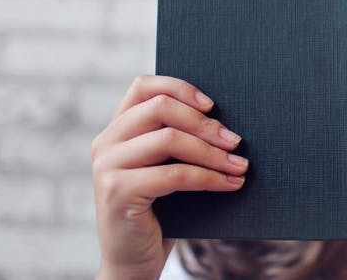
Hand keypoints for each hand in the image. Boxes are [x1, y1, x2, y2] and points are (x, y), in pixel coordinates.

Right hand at [91, 75, 247, 279]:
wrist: (133, 261)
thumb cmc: (160, 211)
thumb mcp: (165, 168)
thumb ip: (178, 140)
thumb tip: (228, 122)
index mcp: (116, 129)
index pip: (143, 86)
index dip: (180, 88)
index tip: (213, 104)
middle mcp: (106, 142)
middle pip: (160, 108)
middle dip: (204, 123)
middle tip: (236, 140)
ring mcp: (107, 166)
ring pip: (169, 139)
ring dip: (212, 152)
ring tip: (240, 165)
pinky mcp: (117, 192)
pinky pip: (175, 174)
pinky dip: (209, 178)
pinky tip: (231, 184)